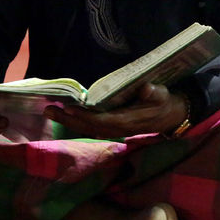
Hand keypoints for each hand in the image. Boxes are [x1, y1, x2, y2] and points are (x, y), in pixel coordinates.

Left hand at [43, 83, 187, 138]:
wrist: (171, 117)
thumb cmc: (165, 103)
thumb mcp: (163, 96)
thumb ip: (155, 93)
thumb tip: (146, 88)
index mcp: (126, 122)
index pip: (100, 121)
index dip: (84, 116)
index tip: (68, 108)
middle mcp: (117, 129)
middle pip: (88, 128)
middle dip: (68, 120)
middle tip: (48, 110)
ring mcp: (114, 130)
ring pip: (87, 130)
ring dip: (69, 122)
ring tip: (51, 112)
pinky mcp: (112, 128)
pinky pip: (91, 128)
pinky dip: (77, 122)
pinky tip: (67, 115)